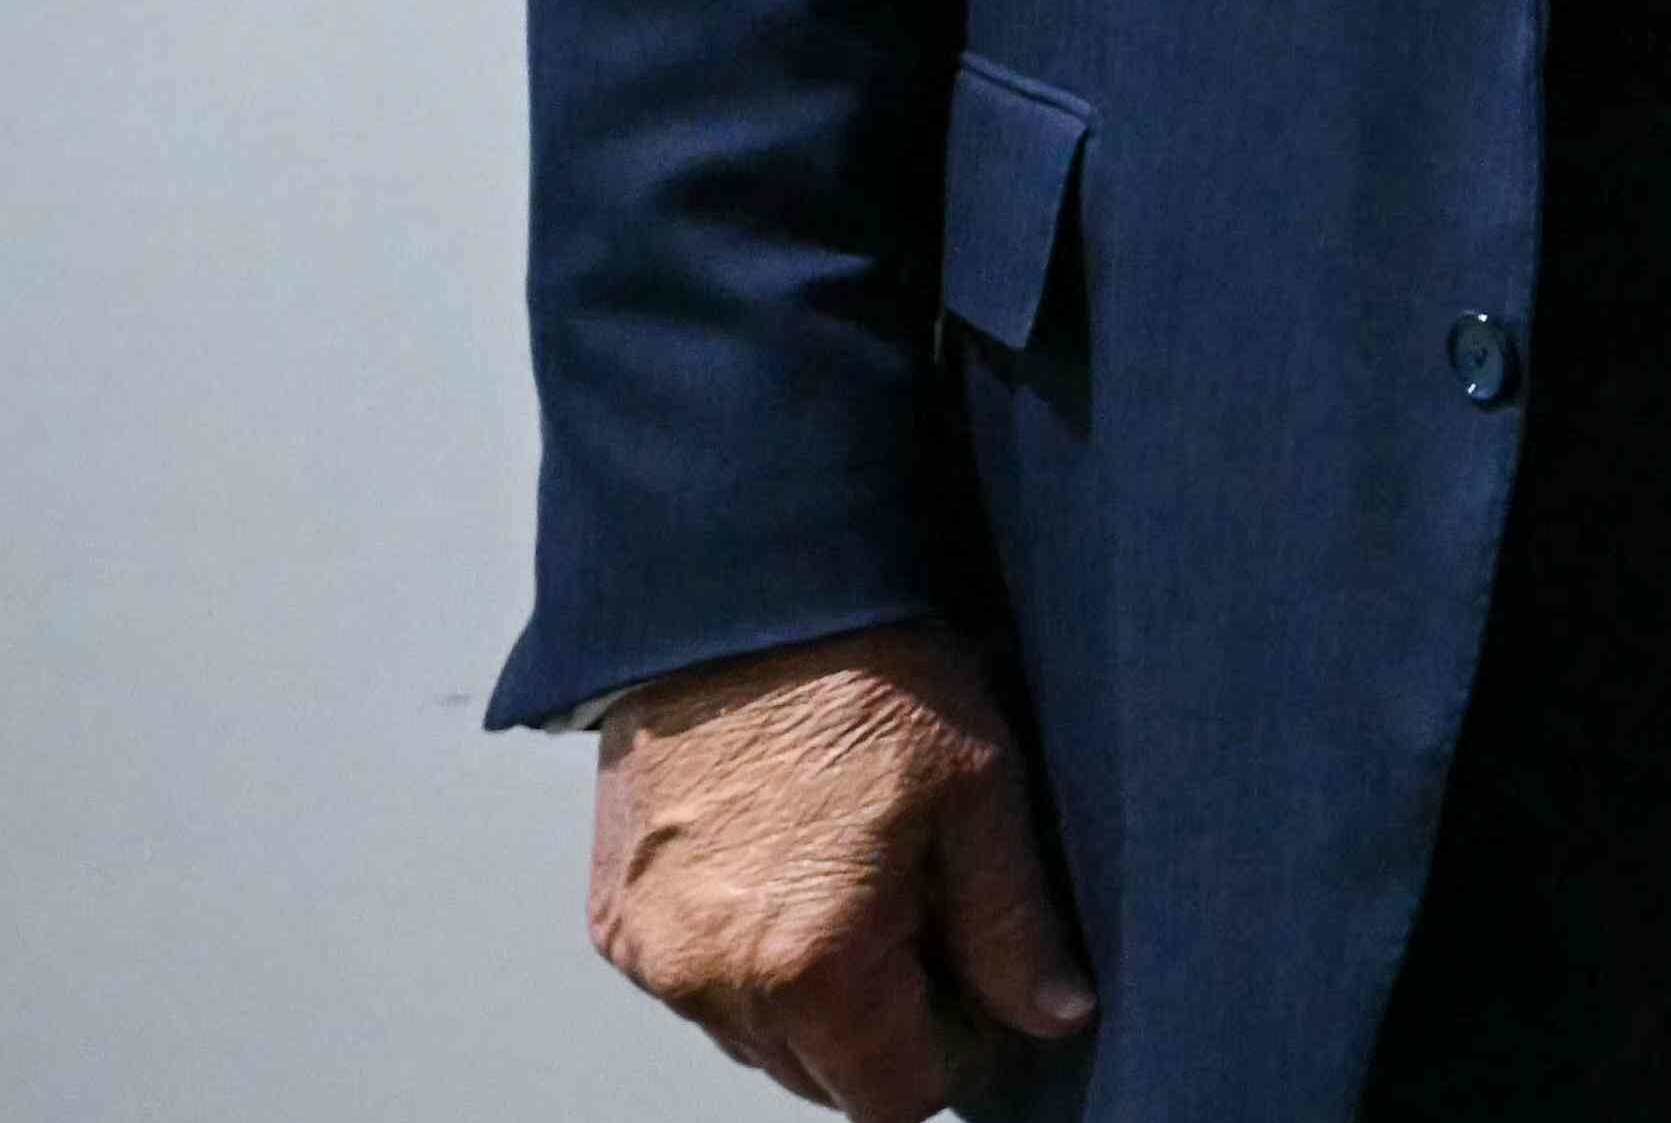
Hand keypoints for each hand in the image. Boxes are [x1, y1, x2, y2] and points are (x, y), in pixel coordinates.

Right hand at [585, 623, 1091, 1116]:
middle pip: (820, 1077)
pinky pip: (697, 986)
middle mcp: (709, 981)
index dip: (954, 1050)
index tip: (977, 979)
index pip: (892, 1097)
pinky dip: (748, 958)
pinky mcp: (615, 920)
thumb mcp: (980, 794)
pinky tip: (790, 868)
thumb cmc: (868, 680)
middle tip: (923, 915)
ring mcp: (651, 956)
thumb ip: (1013, 927)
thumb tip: (1055, 1017)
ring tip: (856, 880)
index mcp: (807, 966)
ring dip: (812, 997)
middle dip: (884, 1026)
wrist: (740, 597)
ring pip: (756, 1038)